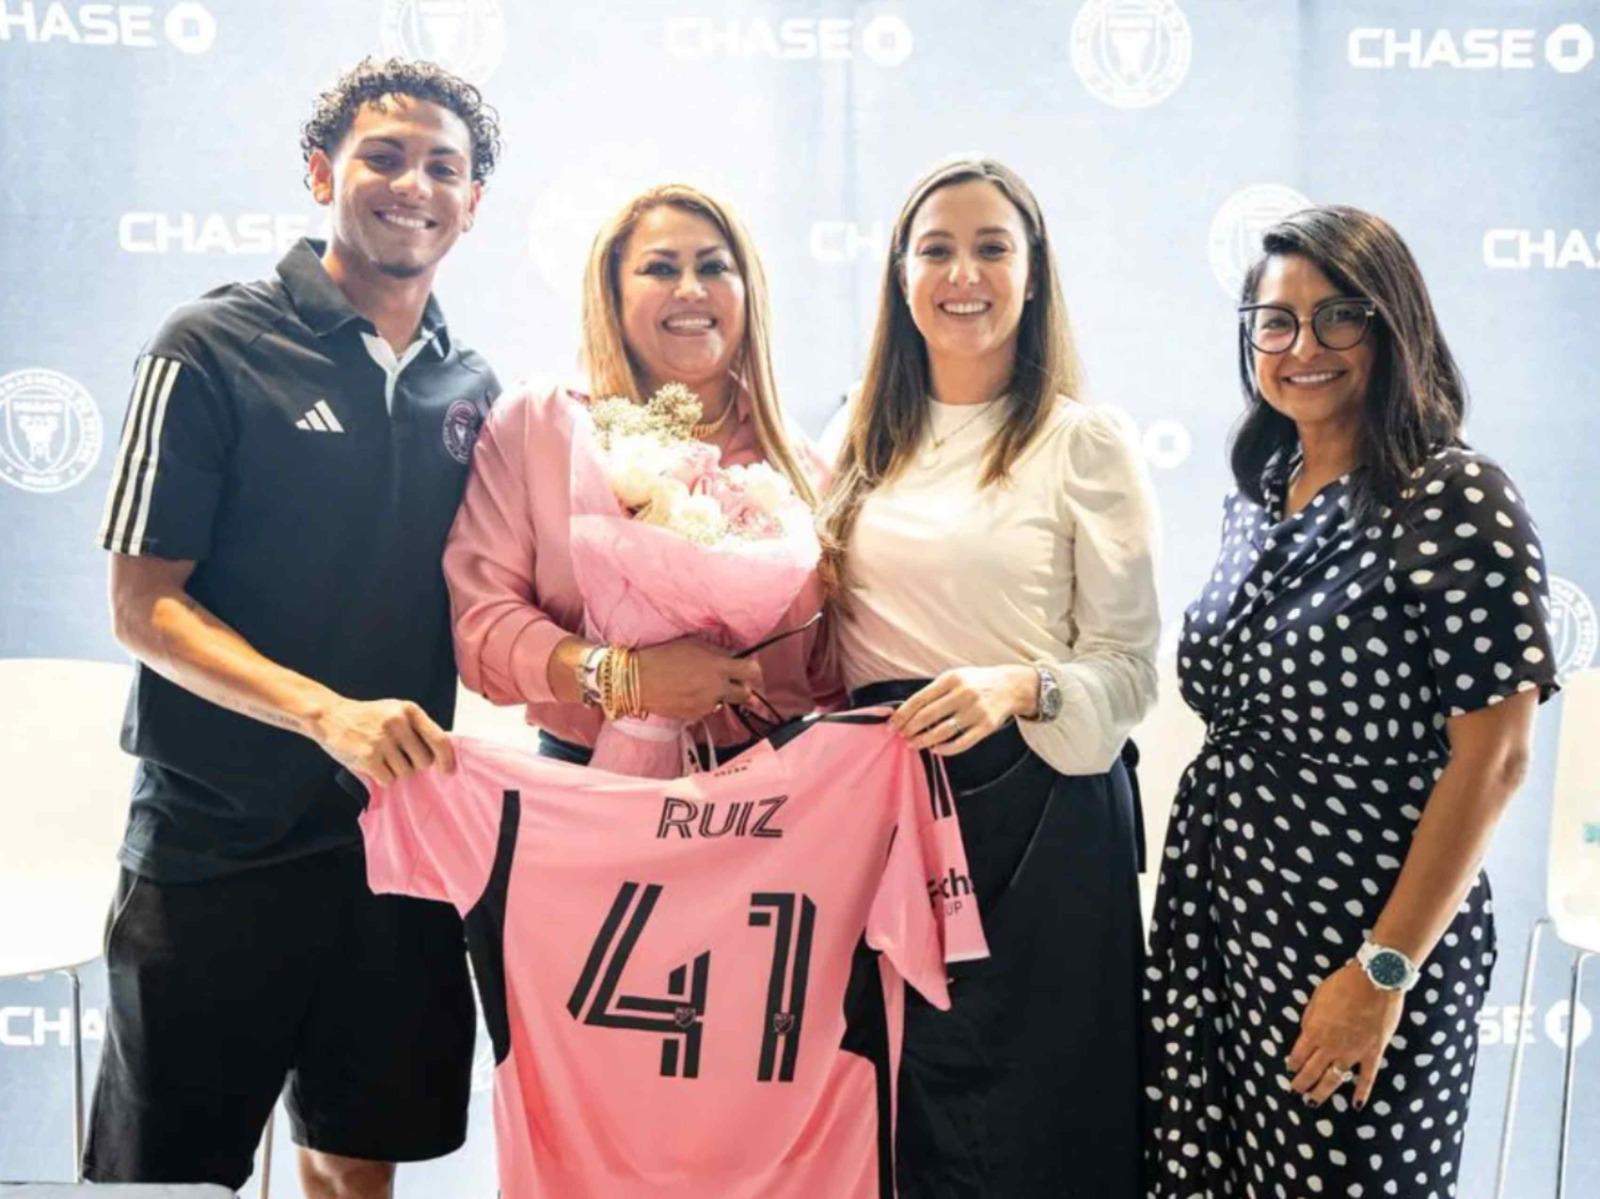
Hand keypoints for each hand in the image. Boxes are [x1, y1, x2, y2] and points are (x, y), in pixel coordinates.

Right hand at [311, 697, 455, 787]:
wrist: (329, 716)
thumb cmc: (368, 718)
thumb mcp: (395, 713)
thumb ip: (417, 729)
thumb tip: (443, 755)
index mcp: (409, 710)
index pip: (439, 739)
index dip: (446, 758)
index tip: (447, 770)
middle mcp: (398, 722)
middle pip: (424, 761)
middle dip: (414, 764)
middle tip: (397, 757)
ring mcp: (382, 739)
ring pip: (405, 772)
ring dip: (395, 771)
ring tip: (381, 756)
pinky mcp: (368, 756)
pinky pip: (388, 779)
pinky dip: (382, 777)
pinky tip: (372, 764)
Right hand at [636, 637, 763, 721]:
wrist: (638, 680)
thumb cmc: (664, 656)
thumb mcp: (694, 644)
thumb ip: (718, 653)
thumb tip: (734, 658)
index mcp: (718, 667)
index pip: (751, 671)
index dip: (754, 670)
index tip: (751, 670)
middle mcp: (717, 688)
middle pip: (745, 694)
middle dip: (743, 688)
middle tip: (737, 683)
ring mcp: (706, 704)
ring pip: (724, 702)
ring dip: (720, 695)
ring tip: (700, 684)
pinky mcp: (695, 716)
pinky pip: (707, 709)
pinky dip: (704, 702)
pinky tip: (688, 693)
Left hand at [888, 666, 1038, 755]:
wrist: (1010, 686)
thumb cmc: (975, 682)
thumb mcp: (955, 677)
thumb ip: (934, 691)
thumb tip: (906, 711)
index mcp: (951, 679)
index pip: (920, 699)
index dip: (902, 714)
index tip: (891, 724)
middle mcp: (963, 694)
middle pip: (928, 716)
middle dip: (910, 728)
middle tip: (900, 736)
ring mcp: (976, 711)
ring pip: (942, 731)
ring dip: (923, 740)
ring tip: (913, 744)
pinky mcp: (986, 727)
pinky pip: (961, 743)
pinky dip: (945, 749)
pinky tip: (935, 749)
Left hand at [1286, 962, 1404, 1108]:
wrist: (1374, 982)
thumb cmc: (1343, 984)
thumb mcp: (1316, 998)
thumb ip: (1310, 1018)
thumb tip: (1307, 1032)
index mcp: (1314, 1031)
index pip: (1298, 1055)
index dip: (1293, 1064)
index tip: (1290, 1070)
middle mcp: (1330, 1047)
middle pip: (1312, 1071)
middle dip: (1302, 1084)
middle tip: (1295, 1093)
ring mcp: (1352, 1053)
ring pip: (1334, 1079)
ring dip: (1322, 1092)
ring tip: (1312, 1103)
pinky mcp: (1373, 1053)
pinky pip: (1366, 1078)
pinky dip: (1361, 1092)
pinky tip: (1356, 1105)